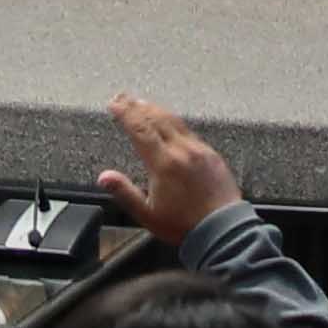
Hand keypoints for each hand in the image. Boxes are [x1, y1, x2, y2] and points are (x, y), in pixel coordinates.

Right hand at [97, 92, 242, 240]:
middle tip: (124, 97)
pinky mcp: (211, 155)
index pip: (140, 129)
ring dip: (156, 110)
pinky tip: (170, 122)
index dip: (125, 114)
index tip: (114, 104)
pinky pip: (189, 130)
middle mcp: (182, 151)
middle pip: (156, 119)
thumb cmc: (184, 225)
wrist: (223, 230)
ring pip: (174, 121)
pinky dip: (174, 121)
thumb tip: (104, 177)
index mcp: (164, 163)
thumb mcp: (147, 214)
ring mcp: (199, 150)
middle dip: (137, 106)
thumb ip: (125, 192)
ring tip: (142, 103)